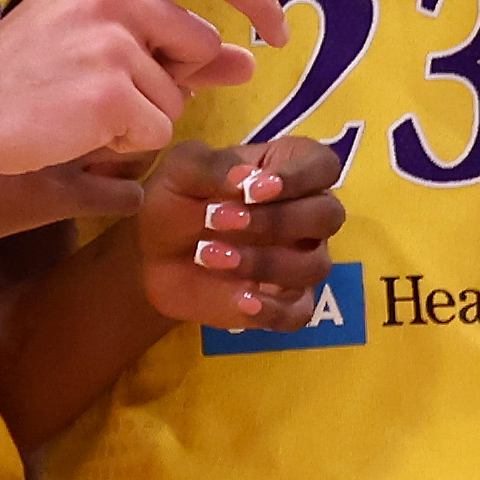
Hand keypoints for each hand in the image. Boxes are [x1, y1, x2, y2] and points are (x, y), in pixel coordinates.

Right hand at [0, 0, 287, 172]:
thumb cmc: (24, 76)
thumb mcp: (99, 39)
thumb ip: (175, 44)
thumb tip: (247, 60)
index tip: (277, 32)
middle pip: (199, 45)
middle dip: (171, 80)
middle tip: (106, 91)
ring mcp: (113, 40)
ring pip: (177, 97)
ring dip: (143, 116)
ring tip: (79, 107)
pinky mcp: (110, 91)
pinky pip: (156, 131)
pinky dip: (124, 143)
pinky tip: (76, 129)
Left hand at [139, 134, 346, 334]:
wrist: (152, 254)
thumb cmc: (178, 200)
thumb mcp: (182, 171)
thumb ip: (212, 166)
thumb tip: (245, 178)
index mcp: (291, 170)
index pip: (324, 166)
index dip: (298, 177)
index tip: (253, 191)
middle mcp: (307, 214)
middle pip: (327, 215)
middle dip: (277, 220)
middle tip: (219, 221)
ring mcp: (300, 261)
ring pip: (314, 265)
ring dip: (266, 263)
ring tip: (209, 256)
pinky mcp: (284, 303)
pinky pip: (299, 313)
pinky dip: (274, 310)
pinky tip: (242, 300)